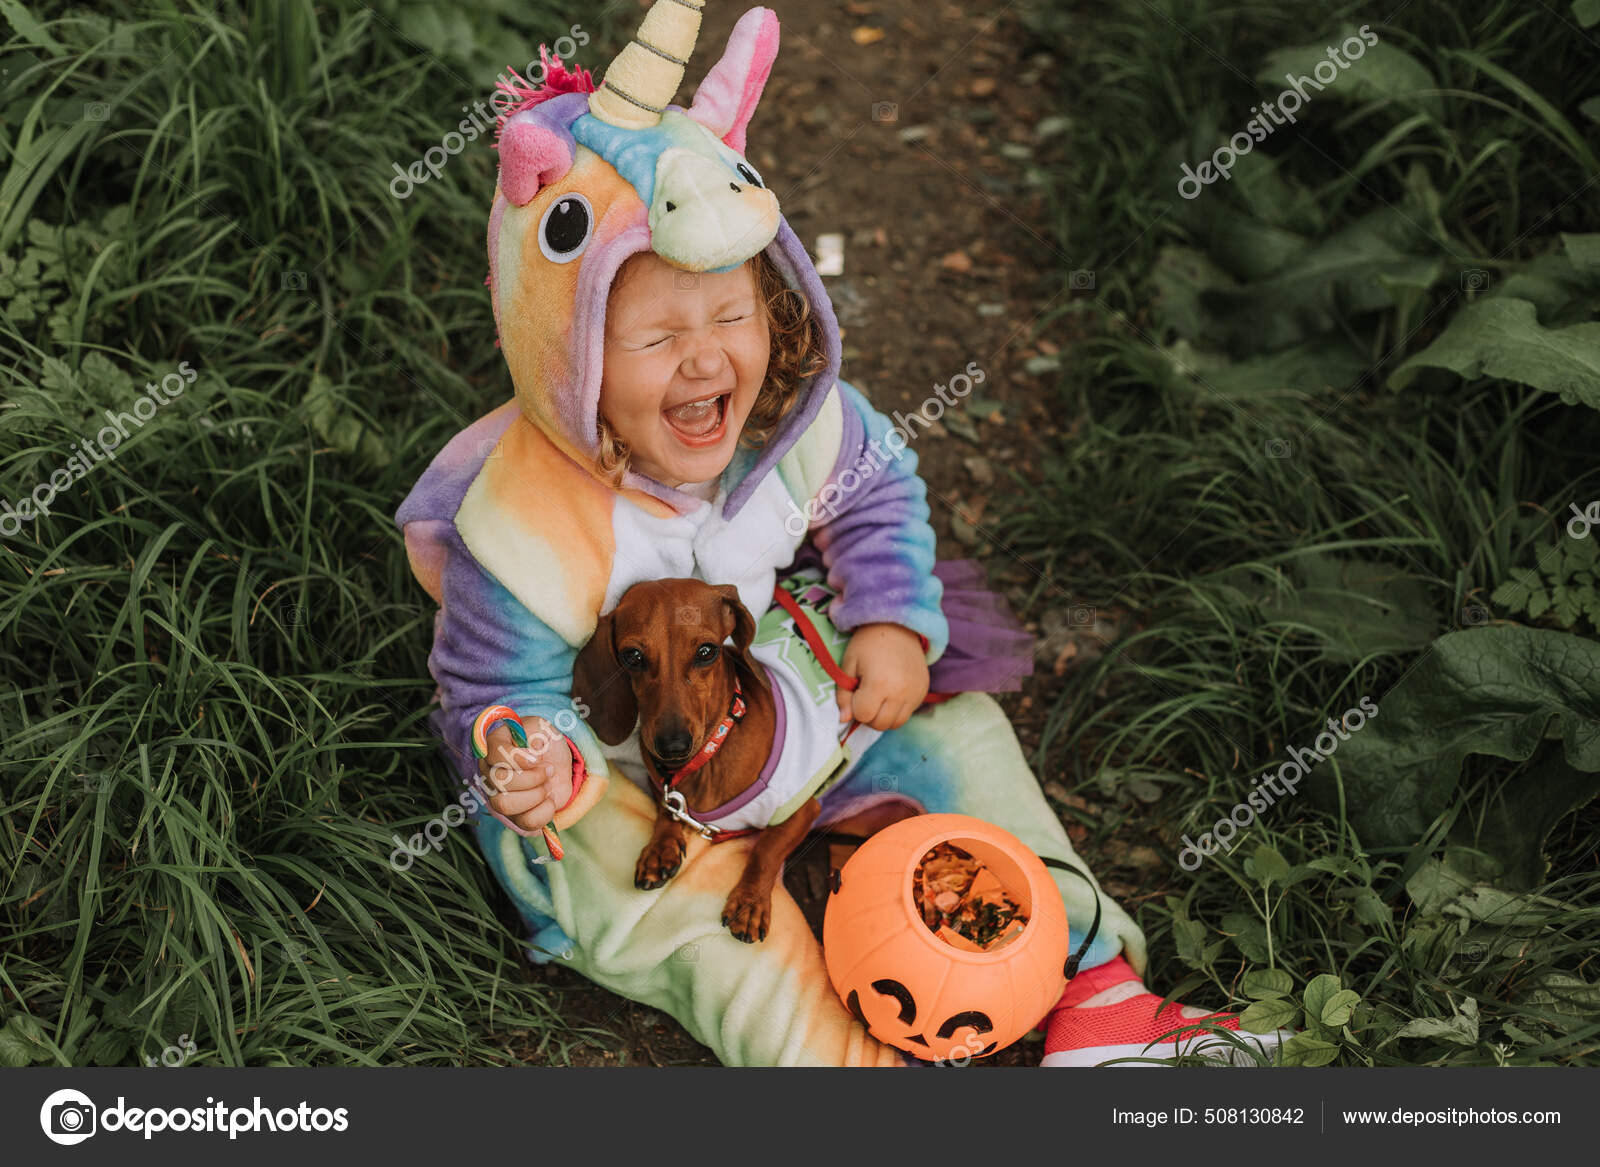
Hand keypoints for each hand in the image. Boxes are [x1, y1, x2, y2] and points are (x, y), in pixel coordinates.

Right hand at [477, 717, 573, 832]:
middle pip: (499, 782)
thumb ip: (536, 733)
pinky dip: (545, 813)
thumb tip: (533, 748)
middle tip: (549, 770)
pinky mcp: (515, 816)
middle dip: (533, 778)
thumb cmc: (545, 741)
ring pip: (505, 806)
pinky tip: (550, 800)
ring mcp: (498, 796)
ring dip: (536, 795)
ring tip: (548, 786)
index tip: (538, 758)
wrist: (556, 763)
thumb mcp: (543, 728)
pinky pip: (525, 822)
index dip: (520, 759)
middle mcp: (489, 772)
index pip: (496, 754)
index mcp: (493, 745)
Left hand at [835, 623, 929, 730]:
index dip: (856, 707)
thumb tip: (844, 719)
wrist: (897, 624)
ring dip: (883, 716)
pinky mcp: (924, 691)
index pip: (864, 716)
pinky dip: (897, 709)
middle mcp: (900, 692)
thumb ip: (843, 694)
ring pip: (896, 723)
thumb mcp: (849, 665)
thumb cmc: (868, 643)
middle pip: (880, 724)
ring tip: (878, 696)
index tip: (857, 691)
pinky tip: (892, 691)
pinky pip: (908, 713)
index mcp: (879, 684)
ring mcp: (915, 693)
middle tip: (866, 696)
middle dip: (869, 715)